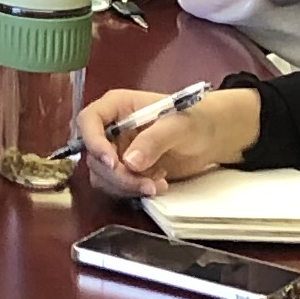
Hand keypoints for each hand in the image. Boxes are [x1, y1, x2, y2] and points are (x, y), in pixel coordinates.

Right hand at [72, 81, 258, 197]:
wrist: (211, 136)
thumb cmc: (195, 119)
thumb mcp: (177, 125)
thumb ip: (153, 140)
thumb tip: (129, 162)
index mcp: (117, 106)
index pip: (89, 121)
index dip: (94, 142)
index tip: (114, 163)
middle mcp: (111, 128)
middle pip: (95, 155)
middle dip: (118, 175)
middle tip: (146, 184)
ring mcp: (117, 151)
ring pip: (103, 175)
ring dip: (127, 186)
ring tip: (158, 185)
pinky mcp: (126, 170)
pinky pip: (116, 186)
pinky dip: (134, 191)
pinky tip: (158, 185)